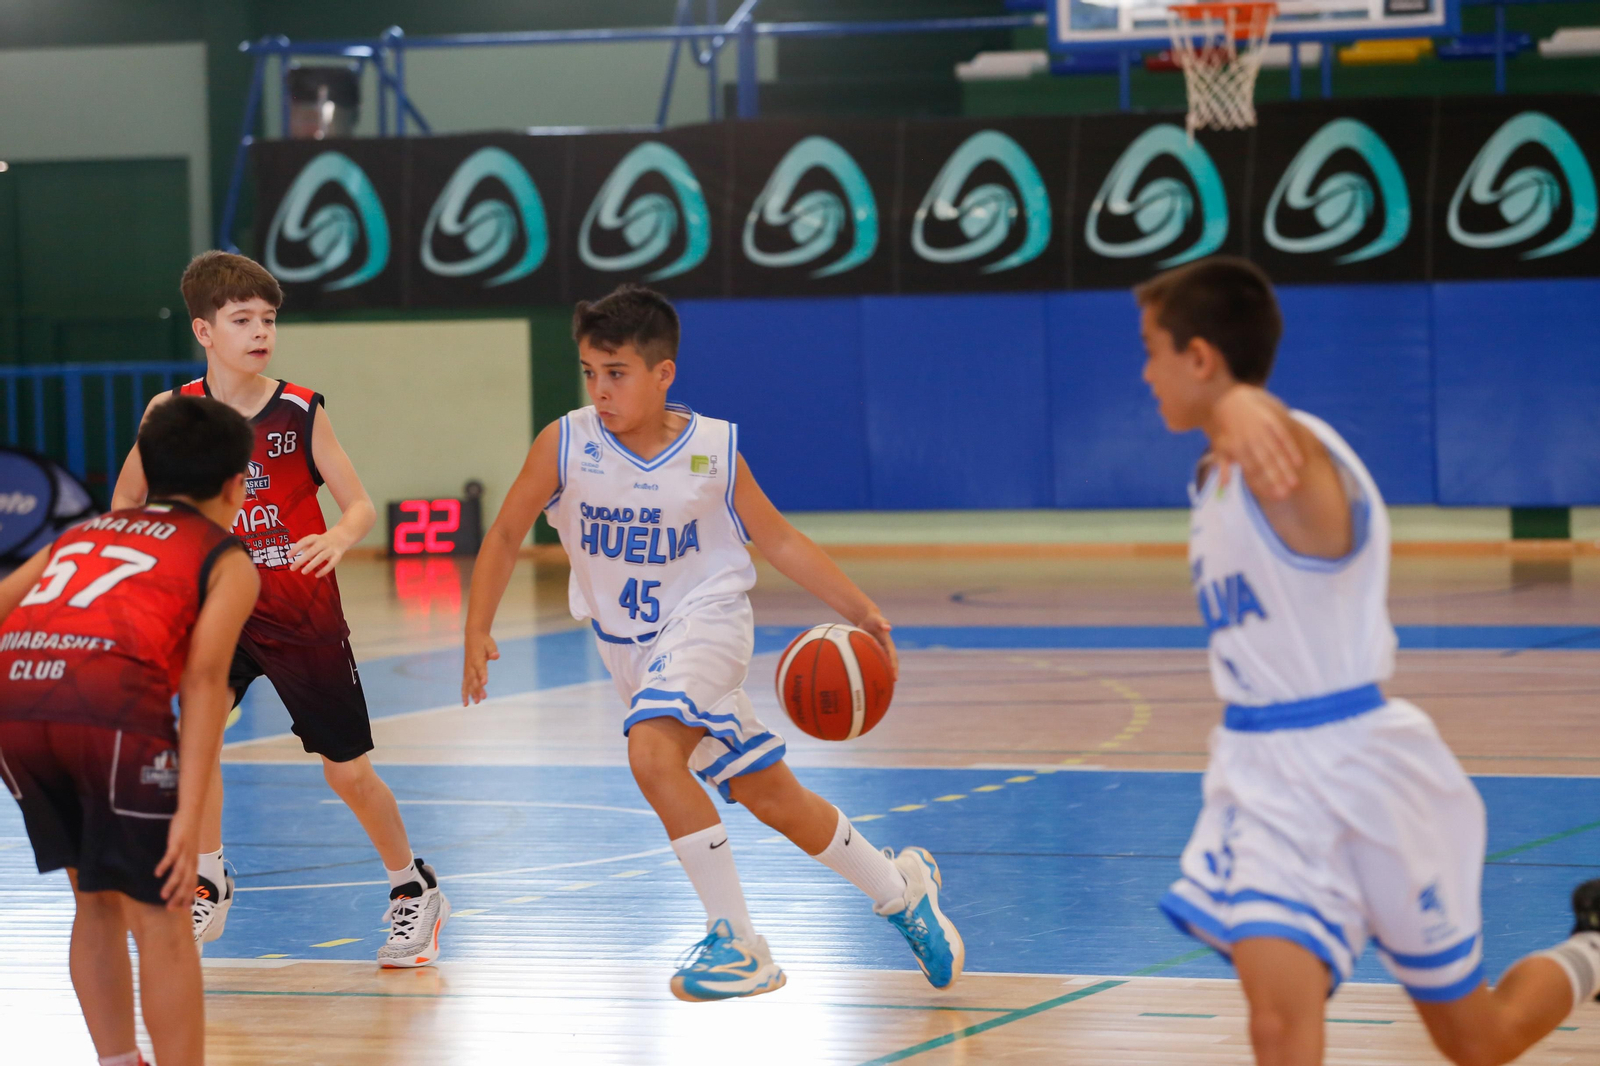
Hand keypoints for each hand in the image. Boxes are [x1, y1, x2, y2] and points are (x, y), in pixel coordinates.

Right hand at [155, 809, 199, 910]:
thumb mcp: (187, 850)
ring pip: (179, 872)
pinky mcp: (178, 842)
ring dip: (171, 885)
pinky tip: (157, 874)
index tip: (181, 910)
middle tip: (170, 909)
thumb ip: (184, 862)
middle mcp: (191, 859)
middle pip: (187, 882)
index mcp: (194, 862)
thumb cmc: (187, 833)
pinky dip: (165, 865)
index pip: (192, 883)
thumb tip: (178, 874)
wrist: (192, 813)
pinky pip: (171, 856)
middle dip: (179, 896)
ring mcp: (185, 851)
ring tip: (162, 896)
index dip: (188, 896)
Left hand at [288, 531, 348, 577]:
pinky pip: (331, 564)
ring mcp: (331, 549)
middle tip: (292, 568)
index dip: (296, 548)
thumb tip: (296, 557)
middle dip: (301, 560)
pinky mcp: (338, 556)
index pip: (304, 541)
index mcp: (315, 538)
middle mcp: (323, 542)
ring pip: (320, 557)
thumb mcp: (314, 540)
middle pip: (311, 551)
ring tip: (303, 572)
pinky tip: (317, 575)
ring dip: (311, 565)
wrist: (342, 536)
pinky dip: (324, 570)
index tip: (288, 556)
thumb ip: (305, 547)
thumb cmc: (323, 541)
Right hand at [462, 631, 499, 704]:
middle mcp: (470, 665)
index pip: (480, 668)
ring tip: (476, 703)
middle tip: (482, 698)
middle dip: (477, 688)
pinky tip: (466, 703)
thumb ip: (492, 650)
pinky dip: (465, 693)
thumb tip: (496, 656)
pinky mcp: (466, 673)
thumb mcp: (490, 643)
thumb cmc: (484, 641)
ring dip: (471, 693)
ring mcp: (467, 670)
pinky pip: (464, 684)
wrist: (473, 637)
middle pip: (474, 678)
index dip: (482, 675)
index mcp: (477, 658)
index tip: (485, 683)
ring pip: (468, 683)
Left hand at [856, 611, 898, 681]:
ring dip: (884, 672)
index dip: (894, 667)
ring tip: (884, 684)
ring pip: (883, 663)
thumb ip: (883, 622)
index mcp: (888, 643)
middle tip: (892, 683)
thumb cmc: (873, 618)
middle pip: (890, 662)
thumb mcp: (878, 619)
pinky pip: (875, 661)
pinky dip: (875, 668)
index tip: (895, 677)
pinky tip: (869, 676)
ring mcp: (880, 650)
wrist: (868, 618)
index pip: (893, 657)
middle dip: (892, 672)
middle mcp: (886, 648)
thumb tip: (888, 627)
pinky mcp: (874, 650)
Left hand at [1211, 385, 1304, 500]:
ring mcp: (1261, 430)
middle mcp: (1250, 440)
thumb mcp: (1219, 446)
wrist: (1230, 399)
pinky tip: (1299, 462)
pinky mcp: (1272, 421)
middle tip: (1286, 495)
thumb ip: (1223, 466)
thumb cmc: (1225, 428)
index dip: (1262, 485)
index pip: (1251, 471)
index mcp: (1236, 449)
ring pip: (1276, 453)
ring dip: (1286, 469)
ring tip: (1295, 484)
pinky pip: (1284, 437)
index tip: (1272, 497)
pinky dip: (1292, 449)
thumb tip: (1223, 486)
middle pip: (1265, 464)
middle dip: (1276, 480)